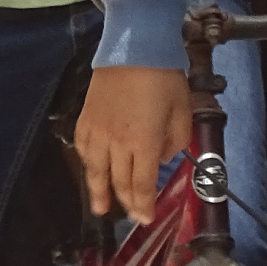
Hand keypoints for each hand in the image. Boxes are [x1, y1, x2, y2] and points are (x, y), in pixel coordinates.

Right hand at [74, 66, 192, 222]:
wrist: (135, 47)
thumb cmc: (164, 77)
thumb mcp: (183, 110)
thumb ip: (176, 140)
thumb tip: (163, 157)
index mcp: (145, 143)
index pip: (142, 185)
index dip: (144, 205)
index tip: (147, 218)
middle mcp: (118, 143)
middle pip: (119, 181)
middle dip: (126, 202)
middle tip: (132, 216)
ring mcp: (98, 131)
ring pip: (95, 170)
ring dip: (99, 192)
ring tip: (100, 209)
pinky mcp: (85, 119)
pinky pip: (83, 149)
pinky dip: (86, 163)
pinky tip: (90, 170)